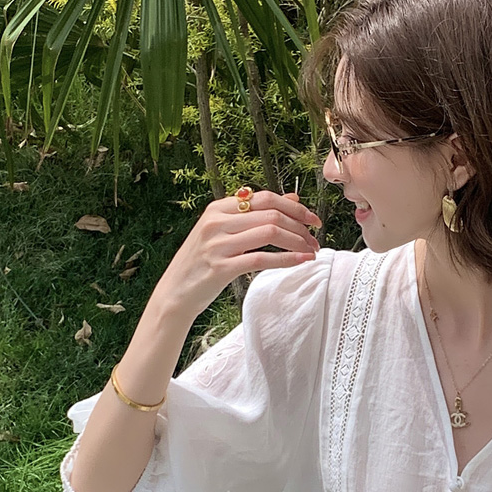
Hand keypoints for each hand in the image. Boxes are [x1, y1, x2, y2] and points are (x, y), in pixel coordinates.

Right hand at [154, 189, 321, 320]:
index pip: (265, 198)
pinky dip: (286, 259)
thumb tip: (291, 199)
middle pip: (271, 214)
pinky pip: (261, 259)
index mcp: (218, 209)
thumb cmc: (202, 263)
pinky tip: (301, 262)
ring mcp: (217, 244)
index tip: (313, 219)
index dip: (294, 207)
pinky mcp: (221, 268)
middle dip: (300, 226)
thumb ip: (255, 215)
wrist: (175, 293)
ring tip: (312, 251)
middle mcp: (217, 222)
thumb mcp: (224, 232)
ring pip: (269, 233)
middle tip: (316, 239)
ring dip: (297, 242)